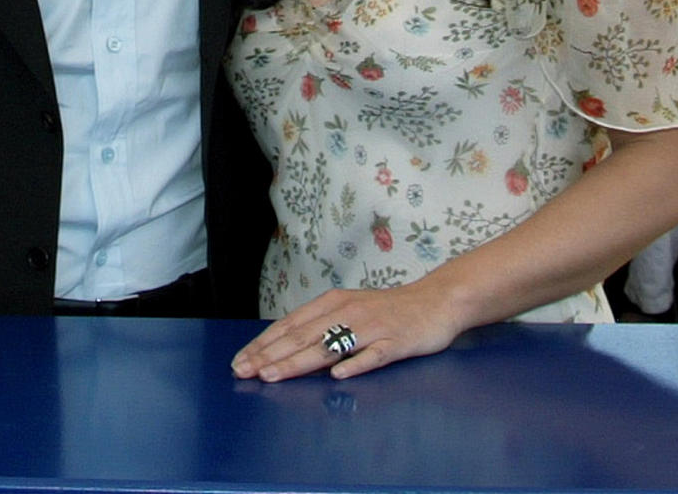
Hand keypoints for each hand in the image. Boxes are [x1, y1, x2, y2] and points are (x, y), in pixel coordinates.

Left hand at [230, 281, 462, 382]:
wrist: (435, 301)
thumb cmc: (387, 310)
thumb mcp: (350, 311)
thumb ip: (322, 326)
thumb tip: (286, 345)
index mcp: (333, 303)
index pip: (291, 325)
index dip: (265, 343)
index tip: (241, 361)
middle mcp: (348, 312)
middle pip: (304, 336)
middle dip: (271, 355)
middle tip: (245, 372)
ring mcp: (372, 327)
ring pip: (330, 346)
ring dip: (299, 362)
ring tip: (274, 375)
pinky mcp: (396, 342)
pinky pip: (374, 356)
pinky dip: (355, 364)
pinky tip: (338, 376)